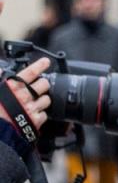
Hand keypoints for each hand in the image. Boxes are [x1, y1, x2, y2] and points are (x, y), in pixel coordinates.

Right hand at [0, 0, 52, 134]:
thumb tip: (0, 69)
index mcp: (13, 86)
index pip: (30, 71)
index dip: (40, 65)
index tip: (46, 62)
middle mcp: (25, 95)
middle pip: (44, 84)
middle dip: (42, 85)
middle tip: (38, 88)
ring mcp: (32, 108)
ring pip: (47, 99)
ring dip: (43, 100)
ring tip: (35, 103)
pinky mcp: (36, 120)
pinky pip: (45, 114)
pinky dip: (41, 115)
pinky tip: (34, 115)